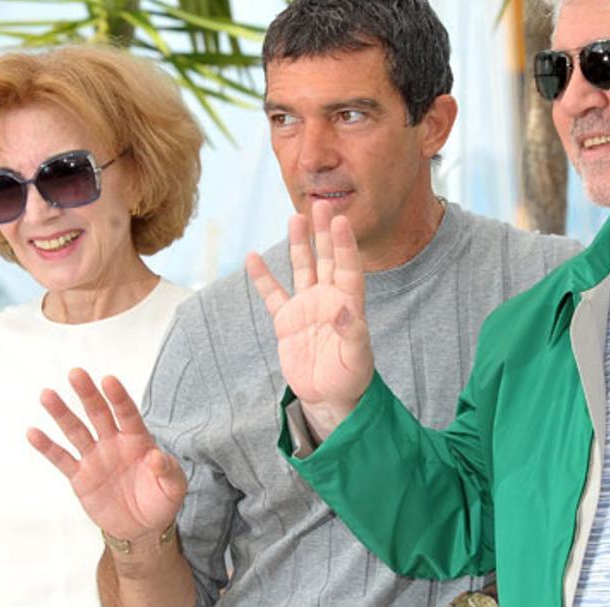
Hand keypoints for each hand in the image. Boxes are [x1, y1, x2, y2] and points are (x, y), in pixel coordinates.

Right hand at [27, 368, 185, 545]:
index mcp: (139, 440)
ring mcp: (95, 458)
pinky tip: (33, 432)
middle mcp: (114, 443)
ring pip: (75, 431)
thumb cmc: (161, 501)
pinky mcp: (80, 476)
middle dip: (87, 394)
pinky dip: (47, 447)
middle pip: (98, 414)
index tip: (108, 380)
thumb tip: (157, 456)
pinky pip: (61, 459)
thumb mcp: (173, 487)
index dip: (118, 397)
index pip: (127, 413)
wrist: (142, 527)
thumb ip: (167, 471)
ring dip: (61, 413)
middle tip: (76, 373)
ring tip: (47, 395)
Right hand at [245, 200, 373, 437]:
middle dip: (324, 234)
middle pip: (327, 259)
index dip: (345, 245)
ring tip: (295, 218)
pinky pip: (273, 294)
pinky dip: (263, 278)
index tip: (342, 220)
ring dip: (299, 245)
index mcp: (349, 304)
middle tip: (322, 205)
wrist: (328, 397)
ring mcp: (307, 308)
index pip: (348, 268)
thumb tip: (346, 309)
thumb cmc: (350, 378)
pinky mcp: (287, 321)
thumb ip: (352, 333)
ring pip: (302, 269)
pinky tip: (253, 257)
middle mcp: (328, 299)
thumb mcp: (356, 358)